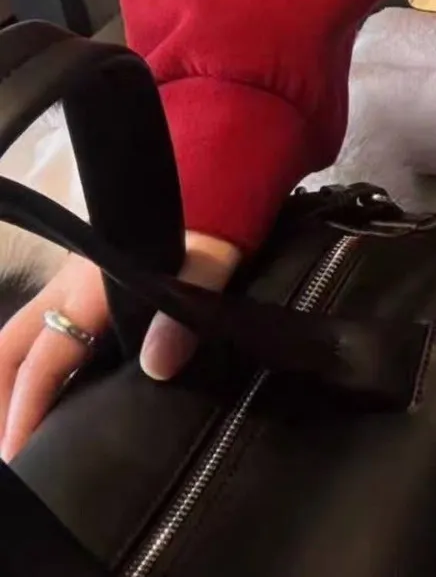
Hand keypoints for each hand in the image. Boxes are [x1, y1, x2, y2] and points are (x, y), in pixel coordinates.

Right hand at [0, 232, 240, 461]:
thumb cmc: (213, 224)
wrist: (218, 177)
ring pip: (21, 339)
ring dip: (12, 385)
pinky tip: (50, 398)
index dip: (27, 408)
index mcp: (92, 287)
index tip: (17, 453)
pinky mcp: (85, 284)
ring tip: (20, 436)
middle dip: (1, 401)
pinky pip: (42, 330)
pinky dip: (32, 368)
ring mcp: (73, 283)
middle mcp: (69, 285)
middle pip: (10, 348)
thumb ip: (185, 313)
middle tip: (11, 453)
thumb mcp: (210, 265)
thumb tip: (156, 367)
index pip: (44, 357)